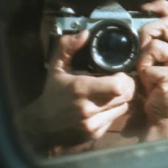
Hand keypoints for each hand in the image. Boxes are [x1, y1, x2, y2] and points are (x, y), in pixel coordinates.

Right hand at [18, 30, 135, 149]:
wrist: (41, 126)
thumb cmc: (52, 93)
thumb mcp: (56, 67)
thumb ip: (68, 47)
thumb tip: (85, 33)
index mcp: (80, 89)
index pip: (118, 86)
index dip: (123, 78)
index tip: (118, 73)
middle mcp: (88, 108)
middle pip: (125, 96)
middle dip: (126, 86)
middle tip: (119, 80)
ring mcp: (92, 123)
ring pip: (123, 107)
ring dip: (121, 99)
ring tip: (111, 92)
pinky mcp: (95, 134)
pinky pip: (115, 118)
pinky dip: (113, 111)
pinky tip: (103, 105)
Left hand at [137, 0, 167, 139]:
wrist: (166, 117)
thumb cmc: (160, 88)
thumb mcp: (162, 61)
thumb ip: (160, 42)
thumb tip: (143, 21)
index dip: (162, 5)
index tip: (144, 7)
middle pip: (166, 25)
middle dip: (147, 34)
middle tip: (143, 52)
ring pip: (154, 45)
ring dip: (143, 60)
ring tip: (148, 74)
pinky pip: (149, 64)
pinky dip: (143, 74)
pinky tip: (151, 85)